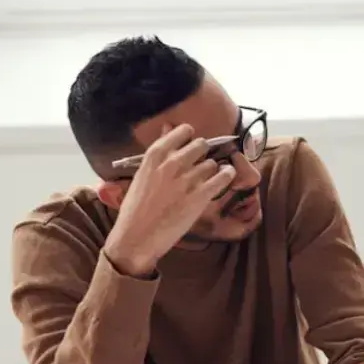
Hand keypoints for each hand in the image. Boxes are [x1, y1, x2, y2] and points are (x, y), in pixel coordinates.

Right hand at [104, 123, 237, 276]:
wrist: (138, 237)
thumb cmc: (136, 208)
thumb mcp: (142, 175)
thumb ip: (159, 152)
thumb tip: (169, 126)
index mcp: (154, 157)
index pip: (180, 132)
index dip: (189, 134)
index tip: (191, 138)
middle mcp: (172, 164)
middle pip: (200, 146)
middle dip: (203, 152)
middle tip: (200, 161)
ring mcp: (187, 180)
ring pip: (211, 163)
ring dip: (212, 169)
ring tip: (207, 178)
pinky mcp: (200, 197)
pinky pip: (222, 177)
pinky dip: (227, 175)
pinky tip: (227, 175)